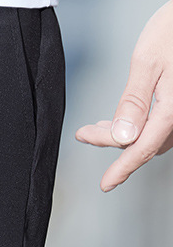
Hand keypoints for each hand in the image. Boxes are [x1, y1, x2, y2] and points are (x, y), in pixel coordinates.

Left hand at [75, 0, 172, 191]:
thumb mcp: (148, 62)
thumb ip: (134, 101)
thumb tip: (123, 137)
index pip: (143, 148)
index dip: (122, 169)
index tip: (105, 184)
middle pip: (145, 142)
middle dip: (113, 141)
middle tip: (83, 134)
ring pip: (153, 134)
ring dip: (125, 135)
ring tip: (96, 127)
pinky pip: (161, 123)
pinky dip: (139, 125)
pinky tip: (121, 119)